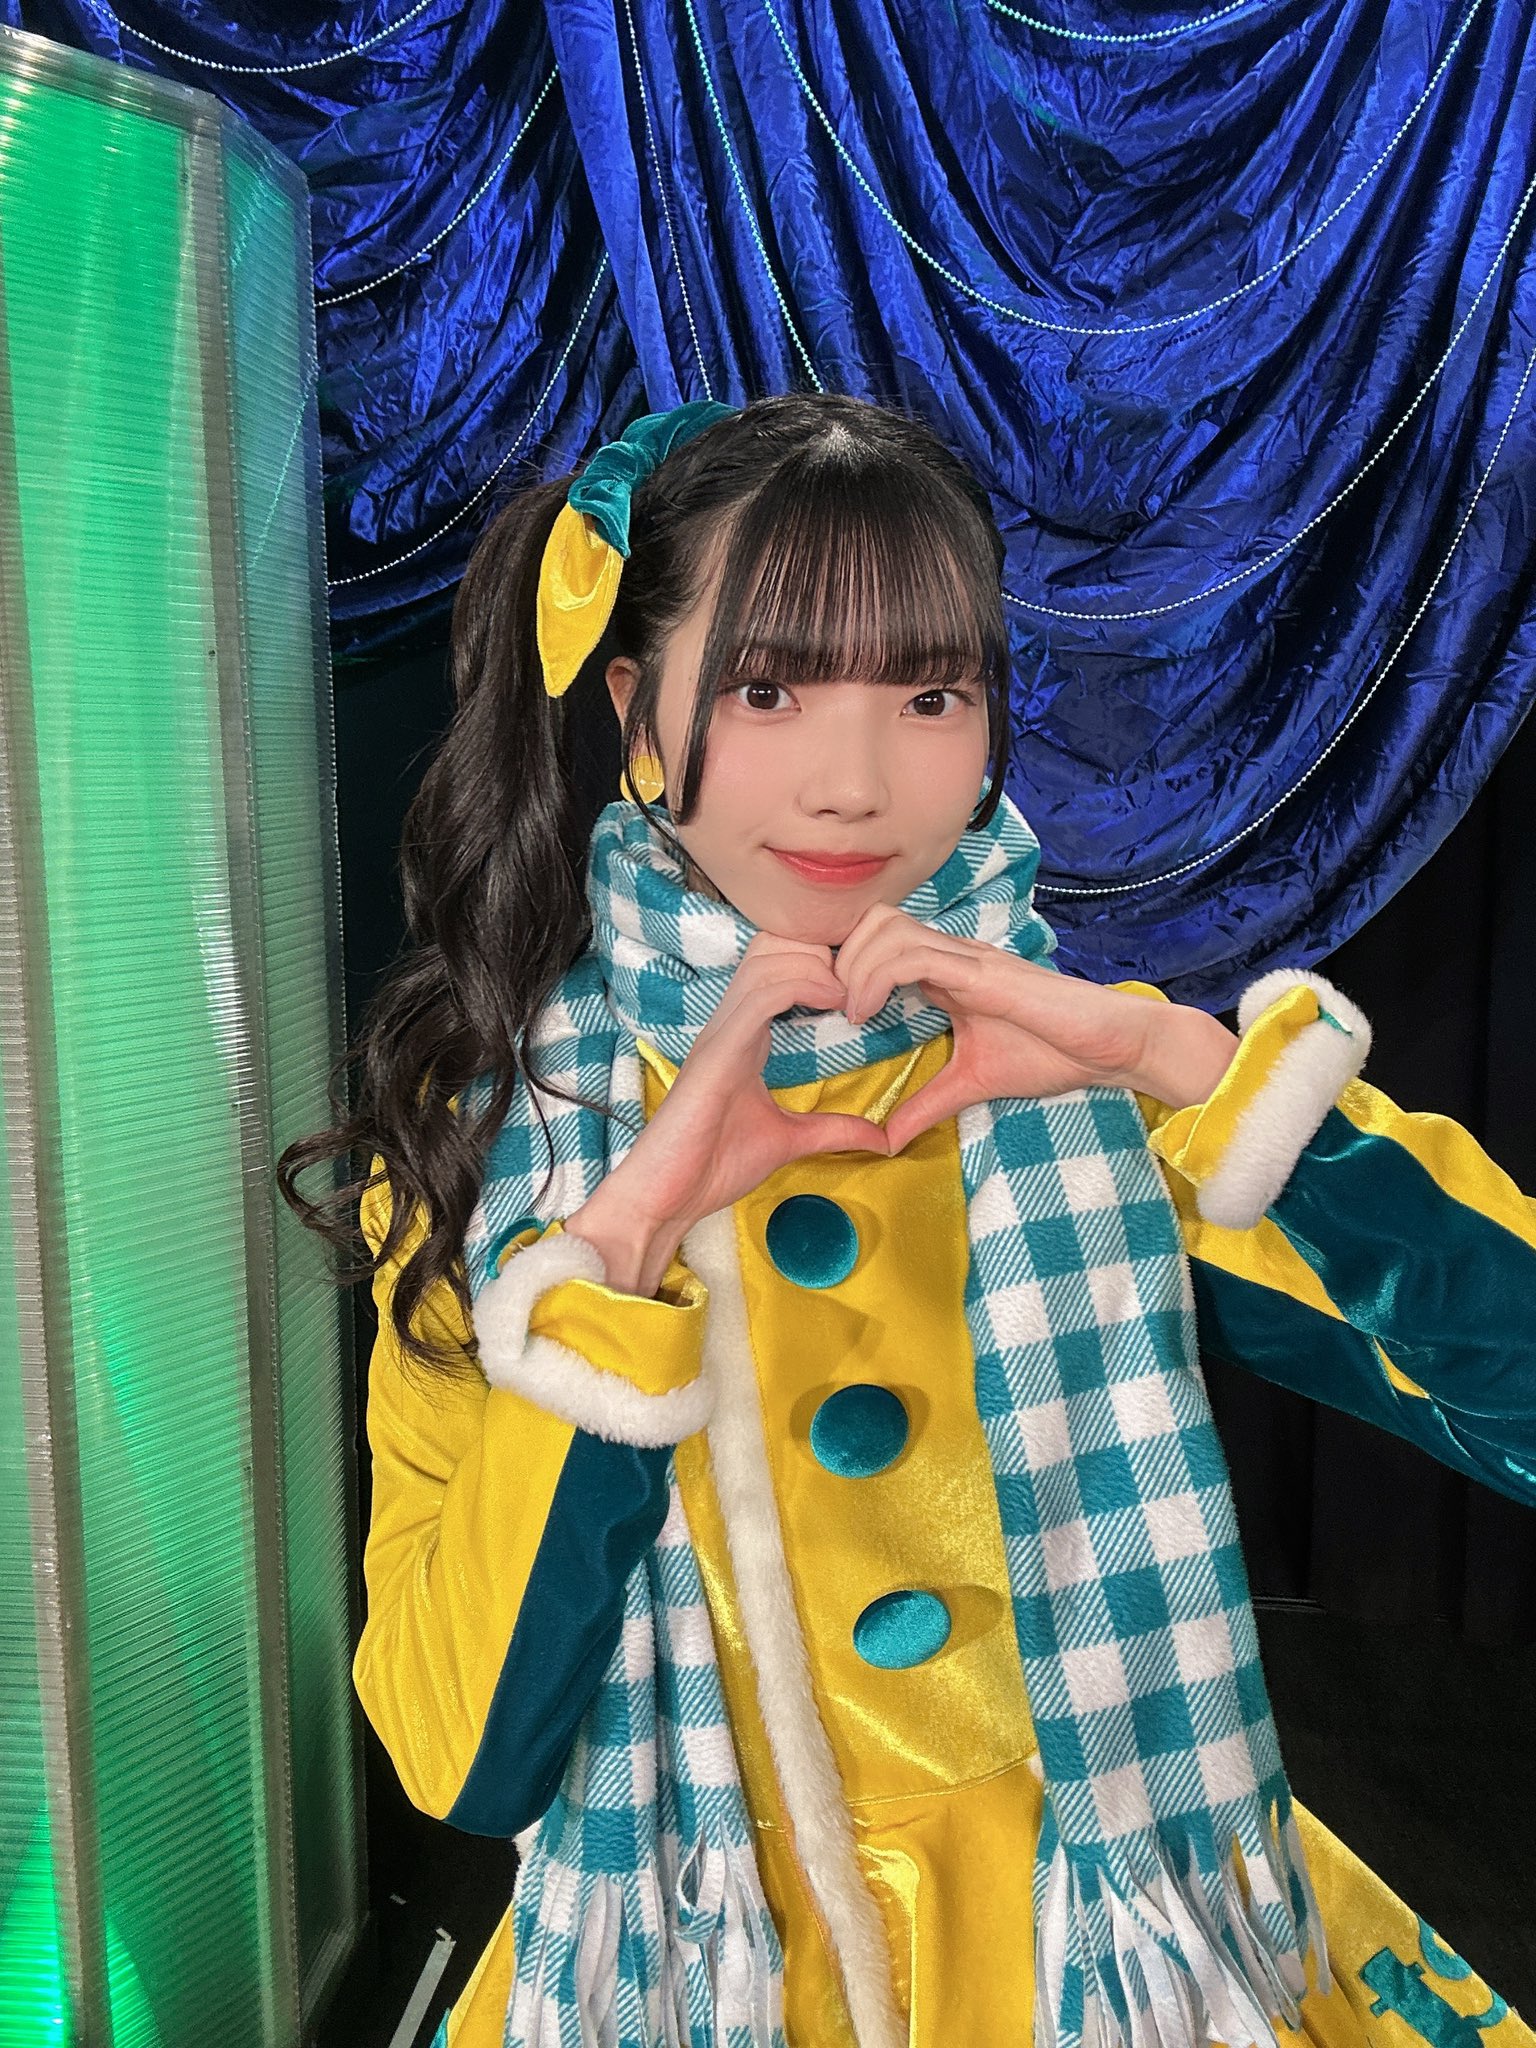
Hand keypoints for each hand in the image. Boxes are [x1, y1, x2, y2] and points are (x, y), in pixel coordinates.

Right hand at [568, 933, 887, 1292]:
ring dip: (816, 963)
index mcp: (744, 1034)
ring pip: (767, 960)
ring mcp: (722, 1033)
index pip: (777, 964)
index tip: (863, 984)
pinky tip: (833, 1001)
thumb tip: (882, 1138)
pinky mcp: (718, 1052)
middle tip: (859, 981)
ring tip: (849, 992)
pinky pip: (761, 996)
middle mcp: (730, 1022)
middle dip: (821, 948)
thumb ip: (832, 1131)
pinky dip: (802, 985)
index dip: (822, 959)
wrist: (667, 1198)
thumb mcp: (788, 1141)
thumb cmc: (712, 1166)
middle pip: (772, 945)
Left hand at [832, 904, 1235, 1153]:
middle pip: (870, 919)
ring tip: (848, 1012)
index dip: (840, 962)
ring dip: (852, 966)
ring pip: (885, 927)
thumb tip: (887, 1139)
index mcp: (945, 970)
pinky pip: (914, 954)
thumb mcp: (974, 1084)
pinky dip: (877, 977)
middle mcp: (951, 953)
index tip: (822, 1008)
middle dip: (836, 956)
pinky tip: (866, 1014)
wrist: (1112, 1047)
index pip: (875, 940)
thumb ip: (928, 1104)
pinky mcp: (983, 971)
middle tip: (826, 1006)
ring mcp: (967, 957)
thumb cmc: (1054, 1054)